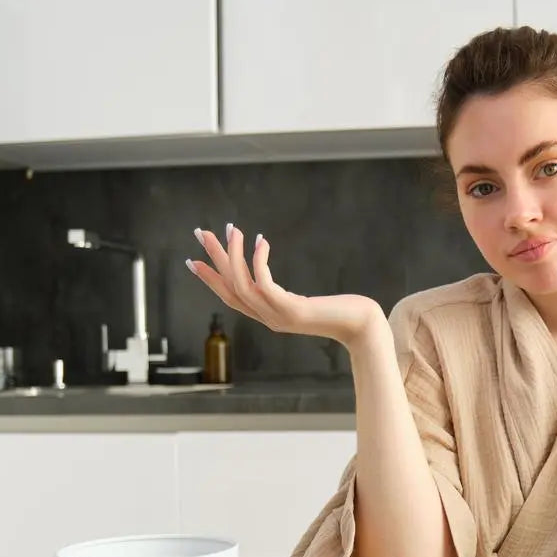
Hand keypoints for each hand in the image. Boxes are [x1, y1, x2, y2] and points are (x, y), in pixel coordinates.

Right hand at [186, 224, 384, 345]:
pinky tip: (260, 241)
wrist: (362, 326)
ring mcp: (278, 316)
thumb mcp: (307, 303)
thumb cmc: (341, 311)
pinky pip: (264, 284)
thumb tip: (275, 284)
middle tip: (201, 233)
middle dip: (214, 259)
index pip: (230, 297)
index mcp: (268, 316)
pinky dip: (258, 261)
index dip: (210, 279)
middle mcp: (267, 318)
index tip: (193, 260)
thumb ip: (288, 296)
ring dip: (233, 256)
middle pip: (230, 287)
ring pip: (242, 285)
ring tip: (232, 229)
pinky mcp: (291, 310)